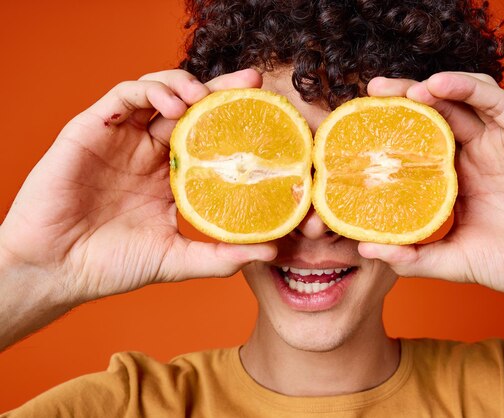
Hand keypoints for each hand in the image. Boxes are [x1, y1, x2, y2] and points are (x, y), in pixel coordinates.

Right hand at [0, 69, 275, 306]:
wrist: (56, 269)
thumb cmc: (112, 265)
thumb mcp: (176, 259)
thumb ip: (221, 255)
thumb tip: (272, 249)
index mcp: (171, 176)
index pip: (210, 137)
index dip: (236, 121)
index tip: (268, 114)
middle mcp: (149, 152)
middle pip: (191, 107)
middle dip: (222, 90)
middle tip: (252, 84)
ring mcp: (121, 138)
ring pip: (158, 92)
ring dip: (184, 86)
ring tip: (203, 98)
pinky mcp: (92, 129)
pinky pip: (123, 96)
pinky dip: (149, 91)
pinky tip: (171, 105)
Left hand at [361, 72, 503, 307]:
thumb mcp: (455, 262)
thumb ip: (413, 256)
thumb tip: (364, 248)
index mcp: (455, 179)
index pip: (416, 144)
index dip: (389, 132)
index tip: (357, 127)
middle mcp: (475, 155)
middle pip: (434, 113)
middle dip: (402, 99)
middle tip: (373, 92)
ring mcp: (501, 142)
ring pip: (462, 99)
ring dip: (431, 88)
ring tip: (403, 92)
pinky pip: (496, 101)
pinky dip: (467, 87)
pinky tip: (438, 85)